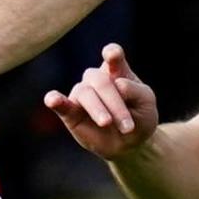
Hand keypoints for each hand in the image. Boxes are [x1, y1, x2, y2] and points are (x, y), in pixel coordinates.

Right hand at [45, 44, 157, 159]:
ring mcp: (82, 93)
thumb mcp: (147, 103)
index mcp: (118, 71)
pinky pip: (60, 104)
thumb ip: (135, 90)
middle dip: (115, 103)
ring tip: (107, 124)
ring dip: (98, 109)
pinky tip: (52, 100)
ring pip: (85, 92)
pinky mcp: (70, 112)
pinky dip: (55, 100)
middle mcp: (97, 79)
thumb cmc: (140, 118)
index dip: (112, 54)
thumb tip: (117, 84)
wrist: (130, 144)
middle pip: (101, 80)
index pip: (113, 56)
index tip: (111, 55)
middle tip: (128, 127)